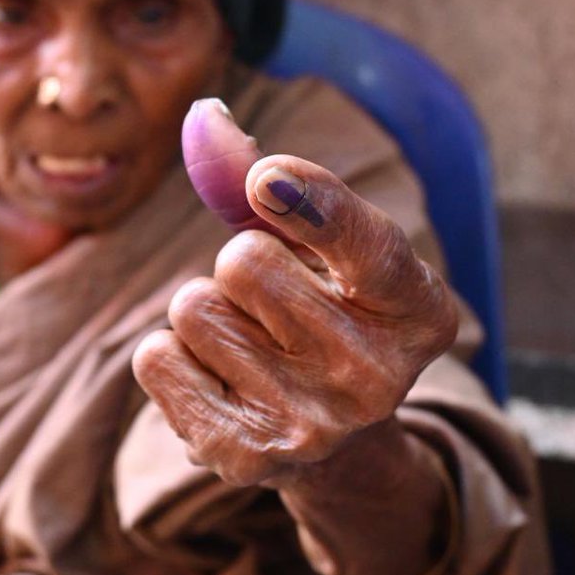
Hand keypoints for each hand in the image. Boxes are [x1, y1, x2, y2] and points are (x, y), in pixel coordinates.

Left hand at [132, 100, 458, 488]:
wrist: (330, 438)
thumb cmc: (326, 312)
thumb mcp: (327, 249)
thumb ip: (276, 183)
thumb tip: (205, 117)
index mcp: (419, 314)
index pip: (368, 246)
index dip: (312, 203)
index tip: (264, 177)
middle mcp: (377, 377)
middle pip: (244, 259)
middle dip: (243, 263)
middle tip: (278, 305)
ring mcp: (311, 424)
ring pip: (194, 306)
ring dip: (207, 312)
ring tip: (253, 346)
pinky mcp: (243, 457)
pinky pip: (155, 357)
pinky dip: (173, 355)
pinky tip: (221, 379)